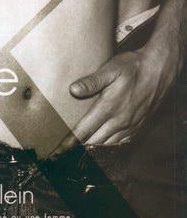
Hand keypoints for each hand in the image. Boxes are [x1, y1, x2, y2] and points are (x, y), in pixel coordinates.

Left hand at [51, 39, 180, 154]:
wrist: (159, 70)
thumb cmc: (133, 67)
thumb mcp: (110, 69)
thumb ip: (92, 81)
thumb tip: (73, 90)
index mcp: (109, 107)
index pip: (85, 130)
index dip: (70, 141)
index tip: (58, 150)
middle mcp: (119, 120)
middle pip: (94, 141)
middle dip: (79, 145)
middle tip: (65, 148)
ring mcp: (130, 125)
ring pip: (107, 143)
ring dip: (93, 146)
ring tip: (80, 146)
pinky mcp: (138, 126)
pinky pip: (121, 142)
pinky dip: (109, 144)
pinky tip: (103, 141)